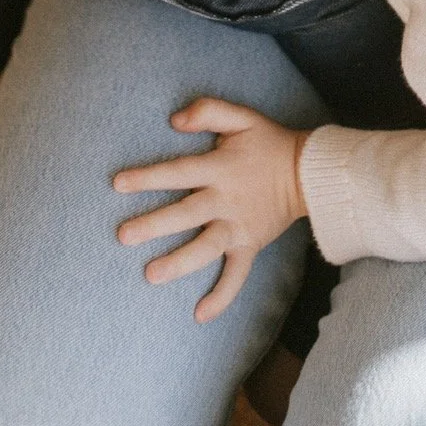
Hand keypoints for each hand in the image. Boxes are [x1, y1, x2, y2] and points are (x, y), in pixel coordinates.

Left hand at [113, 99, 307, 322]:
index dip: (148, 178)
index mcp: (220, 168)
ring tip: (151, 275)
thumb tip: (175, 120)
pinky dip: (222, 296)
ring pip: (206, 248)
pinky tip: (200, 315)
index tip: (118, 185)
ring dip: (179, 262)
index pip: (178, 172)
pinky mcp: (250, 246)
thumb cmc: (268, 142)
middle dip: (154, 225)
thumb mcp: (242, 117)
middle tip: (123, 236)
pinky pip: (236, 275)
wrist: (308, 173)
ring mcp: (238, 226)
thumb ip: (209, 111)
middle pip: (186, 213)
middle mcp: (226, 200)